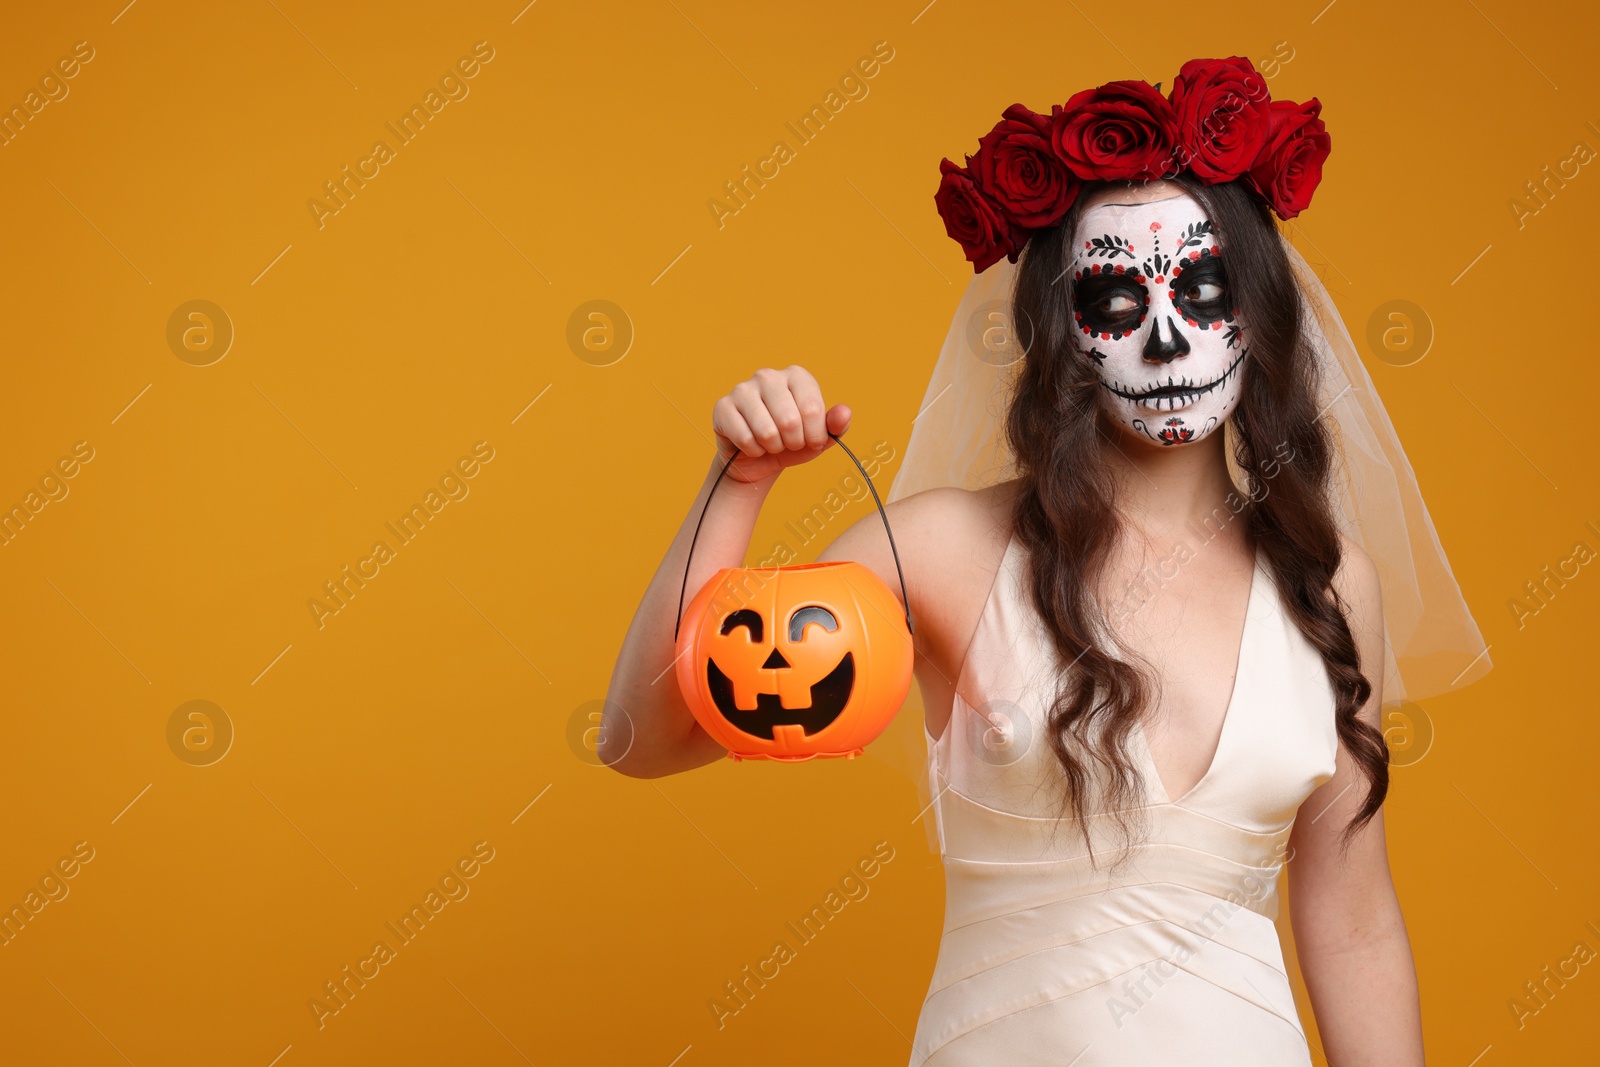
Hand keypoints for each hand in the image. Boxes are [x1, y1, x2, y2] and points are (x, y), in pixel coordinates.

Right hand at [711, 366, 851, 484]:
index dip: (815, 436)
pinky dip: (753, 450)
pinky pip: (745, 438)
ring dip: (773, 447)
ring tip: (771, 443)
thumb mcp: (820, 438)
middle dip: (793, 442)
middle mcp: (768, 375)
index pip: (813, 409)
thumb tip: (844, 413)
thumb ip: (836, 425)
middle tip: (788, 443)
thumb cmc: (792, 443)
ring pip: (766, 431)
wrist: (758, 459)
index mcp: (796, 376)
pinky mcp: (722, 407)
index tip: (811, 441)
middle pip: (789, 420)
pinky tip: (752, 445)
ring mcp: (742, 389)